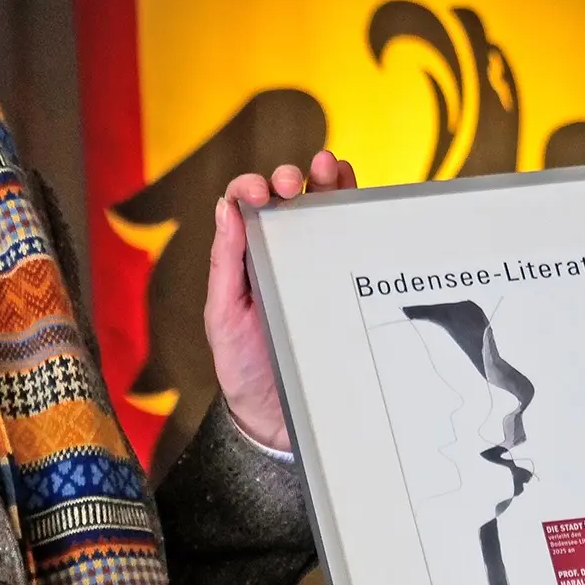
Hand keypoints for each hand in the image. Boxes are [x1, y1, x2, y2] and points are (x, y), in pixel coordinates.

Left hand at [207, 151, 357, 450]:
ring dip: (329, 180)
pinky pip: (355, 240)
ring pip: (324, 207)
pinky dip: (358, 210)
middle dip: (291, 176)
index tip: (261, 194)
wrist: (278, 416)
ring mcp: (315, 263)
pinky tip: (360, 197)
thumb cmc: (244, 367)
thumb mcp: (223, 316)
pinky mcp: (345, 281)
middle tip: (295, 183)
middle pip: (289, 197)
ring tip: (331, 168)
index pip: (246, 204)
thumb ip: (224, 264)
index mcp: (245, 254)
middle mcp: (279, 251)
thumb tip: (224, 208)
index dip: (251, 187)